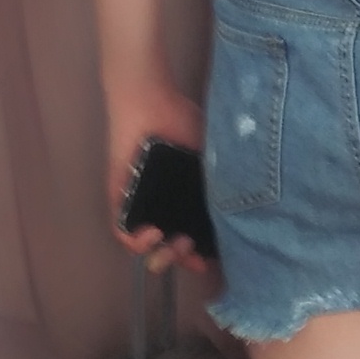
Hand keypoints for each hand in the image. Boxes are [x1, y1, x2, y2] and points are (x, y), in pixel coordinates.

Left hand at [104, 75, 210, 275]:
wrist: (151, 100)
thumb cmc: (181, 121)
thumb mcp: (209, 155)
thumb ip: (221, 179)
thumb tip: (241, 208)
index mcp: (182, 196)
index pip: (191, 233)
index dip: (201, 252)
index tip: (211, 259)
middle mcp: (160, 203)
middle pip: (168, 245)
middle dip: (182, 258)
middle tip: (194, 257)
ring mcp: (138, 202)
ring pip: (146, 243)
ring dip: (161, 254)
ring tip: (174, 246)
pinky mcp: (118, 197)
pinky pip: (121, 229)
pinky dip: (136, 241)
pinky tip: (153, 234)